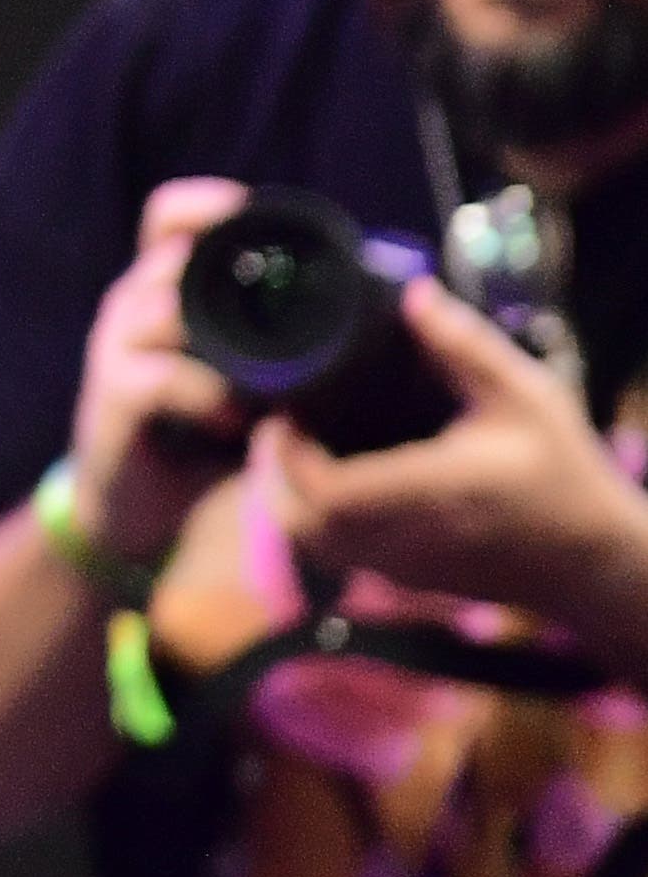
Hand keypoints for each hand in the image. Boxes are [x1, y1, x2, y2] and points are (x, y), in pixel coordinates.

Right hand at [70, 175, 255, 569]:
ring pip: (169, 308)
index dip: (212, 203)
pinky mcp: (113, 396)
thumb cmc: (204, 432)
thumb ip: (281, 340)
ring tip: (276, 380)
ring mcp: (117, 347)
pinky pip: (166, 377)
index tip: (259, 217)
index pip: (171, 215)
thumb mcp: (245, 375)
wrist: (139, 503)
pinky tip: (239, 420)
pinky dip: (211, 396)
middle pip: (172, 251)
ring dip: (230, 342)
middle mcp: (136, 304)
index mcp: (167, 289)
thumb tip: (375, 311)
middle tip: (292, 310)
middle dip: (235, 275)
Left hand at [262, 281, 647, 654]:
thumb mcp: (528, 398)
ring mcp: (409, 571)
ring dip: (292, 501)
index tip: (287, 411)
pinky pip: (343, 559)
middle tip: (285, 426)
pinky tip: (338, 481)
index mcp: (434, 491)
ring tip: (304, 449)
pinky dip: (321, 524)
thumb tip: (413, 293)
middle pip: (302, 525)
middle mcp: (411, 539)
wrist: (601, 564)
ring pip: (316, 548)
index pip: (328, 491)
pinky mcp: (413, 583)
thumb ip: (465, 346)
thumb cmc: (568, 477)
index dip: (289, 454)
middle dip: (275, 475)